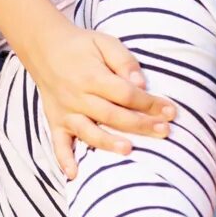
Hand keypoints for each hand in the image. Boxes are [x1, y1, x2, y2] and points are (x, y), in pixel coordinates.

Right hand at [20, 20, 173, 178]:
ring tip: (128, 150)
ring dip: (107, 142)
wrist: (44, 46)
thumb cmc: (81, 45)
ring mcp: (65, 111)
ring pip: (88, 131)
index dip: (150, 103)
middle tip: (164, 131)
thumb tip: (140, 83)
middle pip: (113, 115)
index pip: (126, 94)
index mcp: (92, 76)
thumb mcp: (105, 42)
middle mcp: (77, 96)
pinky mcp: (55, 121)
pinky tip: (74, 174)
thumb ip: (124, 61)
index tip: (171, 111)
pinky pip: (58, 143)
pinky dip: (64, 159)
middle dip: (141, 124)